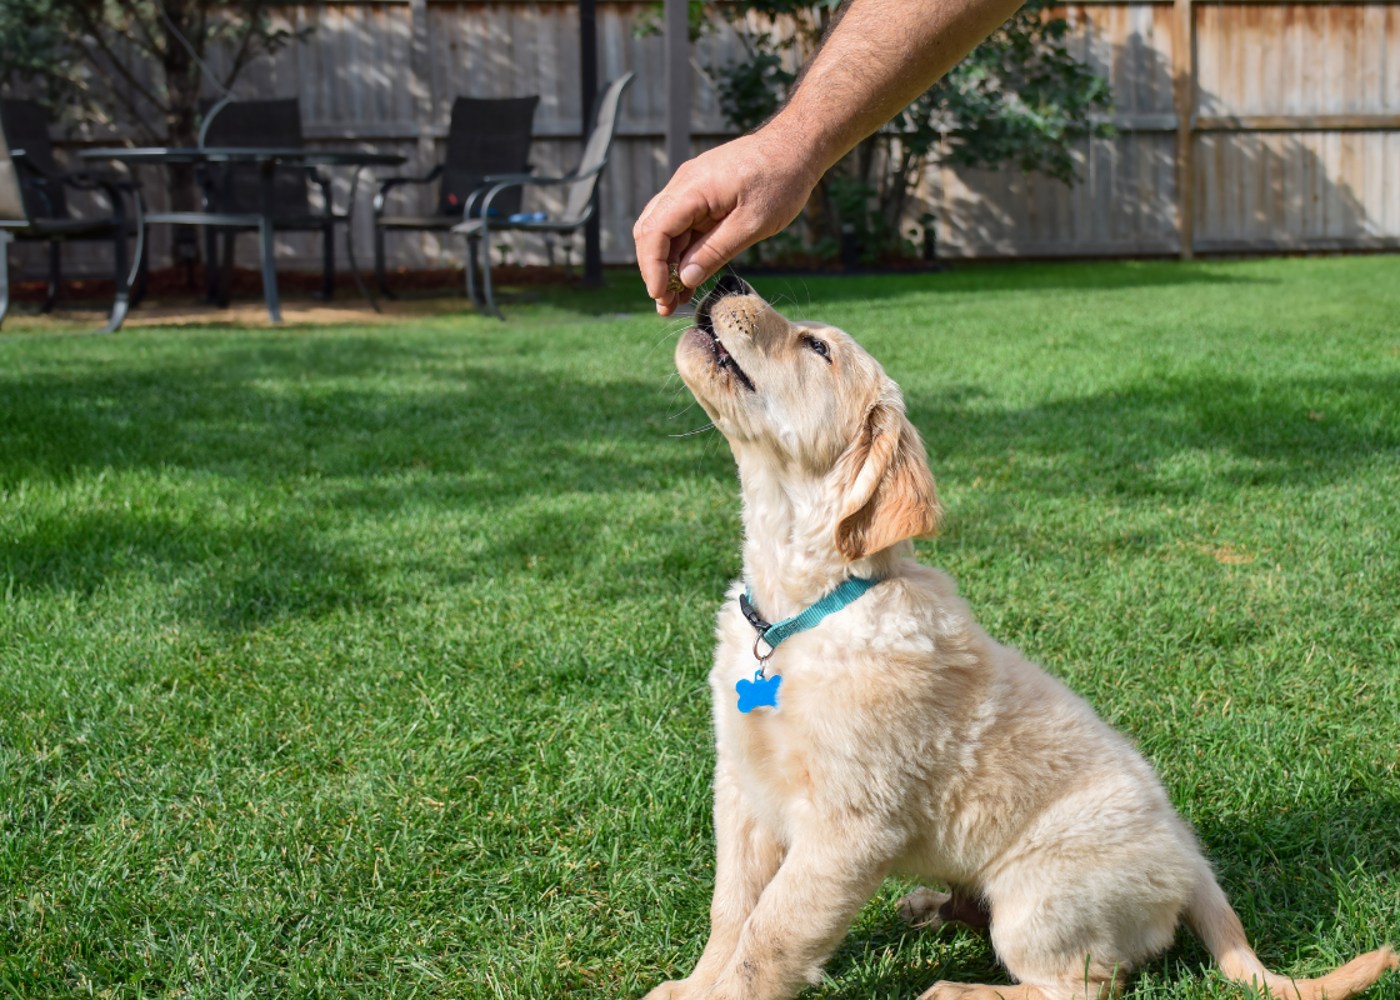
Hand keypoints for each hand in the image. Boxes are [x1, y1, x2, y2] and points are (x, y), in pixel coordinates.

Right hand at [634, 129, 818, 315]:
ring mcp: (691, 189)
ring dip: (667, 265)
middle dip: (655, 271)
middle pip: (651, 232)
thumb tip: (685, 278)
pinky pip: (683, 226)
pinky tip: (689, 280)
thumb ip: (716, 250)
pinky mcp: (702, 195)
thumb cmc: (781, 180)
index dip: (652, 267)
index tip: (661, 295)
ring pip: (665, 232)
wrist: (797, 147)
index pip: (654, 231)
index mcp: (692, 189)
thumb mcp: (752, 223)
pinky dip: (683, 253)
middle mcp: (684, 185)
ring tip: (675, 300)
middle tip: (666, 305)